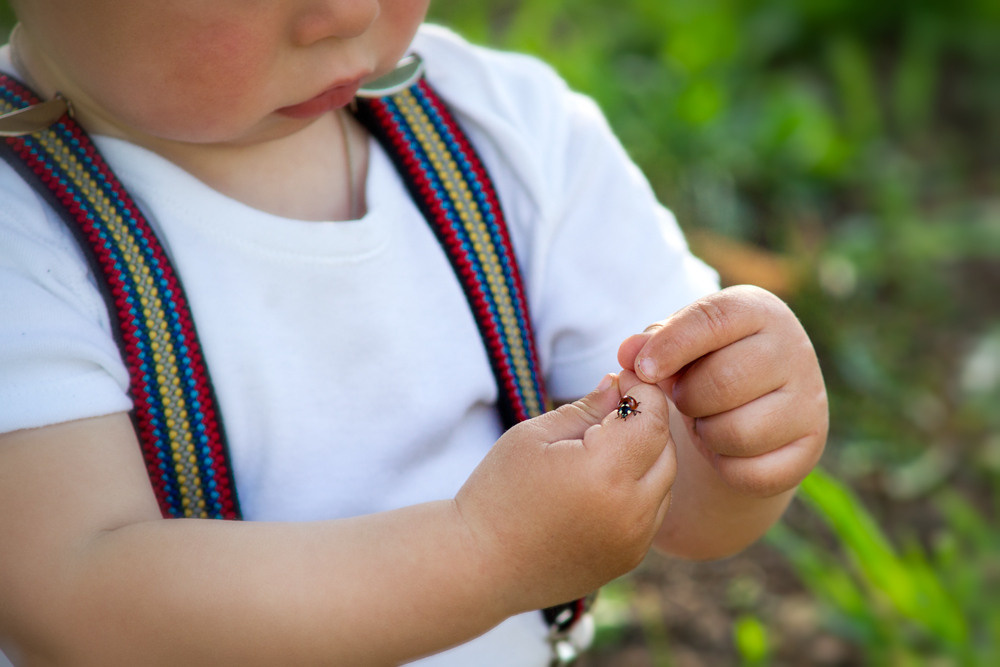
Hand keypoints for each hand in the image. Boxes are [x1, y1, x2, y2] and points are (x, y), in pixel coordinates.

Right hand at [454, 373, 674, 613]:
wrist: (480, 566)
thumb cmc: (498, 493)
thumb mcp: (535, 436)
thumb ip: (587, 408)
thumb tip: (621, 384)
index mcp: (603, 473)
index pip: (652, 419)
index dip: (643, 392)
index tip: (623, 379)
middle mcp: (629, 511)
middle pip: (665, 450)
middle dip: (647, 422)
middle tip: (615, 407)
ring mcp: (633, 540)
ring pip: (664, 482)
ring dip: (647, 456)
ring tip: (606, 445)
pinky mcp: (629, 558)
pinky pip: (652, 511)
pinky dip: (640, 489)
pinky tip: (603, 481)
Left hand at [618, 285, 827, 498]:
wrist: (753, 404)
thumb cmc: (705, 362)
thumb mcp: (678, 343)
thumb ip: (651, 344)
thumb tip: (628, 353)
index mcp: (758, 310)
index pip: (712, 320)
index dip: (671, 346)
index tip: (642, 370)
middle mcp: (794, 350)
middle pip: (723, 382)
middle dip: (688, 398)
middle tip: (682, 399)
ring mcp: (809, 400)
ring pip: (738, 432)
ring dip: (706, 433)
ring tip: (704, 420)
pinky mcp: (810, 446)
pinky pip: (753, 471)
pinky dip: (726, 466)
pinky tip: (723, 447)